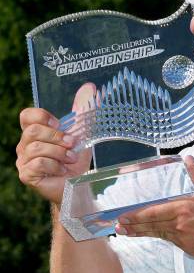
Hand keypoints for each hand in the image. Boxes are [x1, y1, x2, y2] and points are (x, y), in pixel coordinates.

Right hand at [16, 86, 93, 204]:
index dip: (42, 116)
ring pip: (35, 148)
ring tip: (71, 159)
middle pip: (32, 131)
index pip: (27, 115)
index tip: (59, 124)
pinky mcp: (27, 175)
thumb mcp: (82, 133)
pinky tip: (63, 170)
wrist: (77, 185)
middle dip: (56, 137)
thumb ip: (84, 111)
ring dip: (59, 152)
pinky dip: (55, 165)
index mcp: (35, 132)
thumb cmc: (75, 160)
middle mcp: (25, 145)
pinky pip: (37, 164)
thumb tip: (91, 88)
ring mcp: (23, 161)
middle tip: (72, 144)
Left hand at [116, 156, 193, 265]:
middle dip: (132, 225)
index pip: (154, 212)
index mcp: (186, 208)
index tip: (122, 216)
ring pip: (158, 234)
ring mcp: (183, 239)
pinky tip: (151, 234)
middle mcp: (180, 225)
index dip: (136, 215)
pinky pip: (169, 240)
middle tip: (117, 226)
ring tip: (126, 232)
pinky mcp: (188, 249)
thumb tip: (188, 160)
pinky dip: (157, 236)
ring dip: (141, 232)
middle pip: (151, 225)